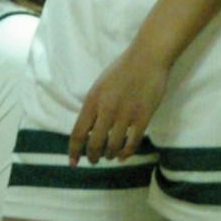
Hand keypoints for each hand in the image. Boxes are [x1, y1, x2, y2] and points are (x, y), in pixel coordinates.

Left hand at [69, 40, 169, 163]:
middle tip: (94, 160)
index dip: (74, 151)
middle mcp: (107, 110)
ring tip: (110, 155)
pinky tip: (123, 156)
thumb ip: (93, 107)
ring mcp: (126, 115)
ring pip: (113, 146)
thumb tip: (88, 130)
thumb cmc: (122, 70)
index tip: (73, 162)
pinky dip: (126, 153)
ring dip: (110, 155)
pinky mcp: (143, 117)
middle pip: (94, 144)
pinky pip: (132, 143)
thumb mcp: (100, 86)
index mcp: (93, 100)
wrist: (147, 58)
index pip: (78, 133)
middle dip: (93, 156)